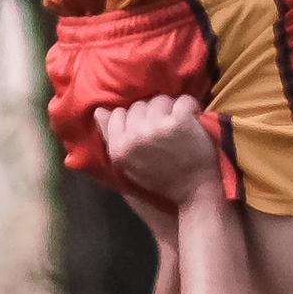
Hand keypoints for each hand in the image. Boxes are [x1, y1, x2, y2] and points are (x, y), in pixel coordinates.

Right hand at [98, 93, 225, 211]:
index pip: (118, 115)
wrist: (193, 193)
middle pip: (139, 105)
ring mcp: (156, 128)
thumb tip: (99, 111)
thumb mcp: (128, 166)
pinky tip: (193, 118)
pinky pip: (183, 101)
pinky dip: (191, 107)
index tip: (148, 128)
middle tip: (166, 129)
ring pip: (160, 100)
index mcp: (118, 149)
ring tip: (180, 125)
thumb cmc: (161, 182)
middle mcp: (134, 137)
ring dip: (172, 109)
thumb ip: (111, 139)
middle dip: (154, 113)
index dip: (135, 119)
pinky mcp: (179, 123)